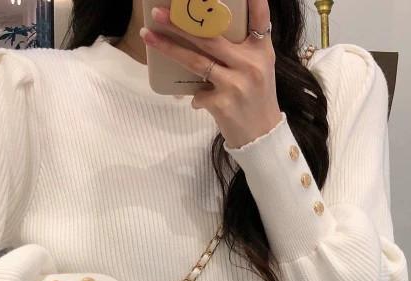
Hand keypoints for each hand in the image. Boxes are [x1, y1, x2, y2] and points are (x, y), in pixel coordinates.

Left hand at [141, 0, 282, 147]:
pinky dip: (195, 97)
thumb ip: (241, 48)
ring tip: (149, 36)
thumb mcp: (259, 68)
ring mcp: (236, 84)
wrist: (261, 137)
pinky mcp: (223, 104)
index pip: (260, 18)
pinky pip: (198, 93)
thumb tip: (203, 30)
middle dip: (181, 23)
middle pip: (210, 37)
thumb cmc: (256, 98)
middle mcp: (250, 64)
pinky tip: (199, 101)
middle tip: (158, 13)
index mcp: (261, 51)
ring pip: (196, 61)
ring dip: (169, 48)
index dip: (254, 1)